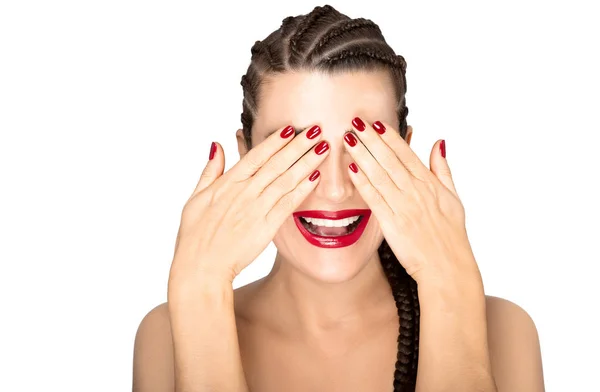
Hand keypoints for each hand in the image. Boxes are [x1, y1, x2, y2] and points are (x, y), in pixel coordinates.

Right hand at [169, 124, 329, 288]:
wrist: (201, 267)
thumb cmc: (194, 235)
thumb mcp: (196, 197)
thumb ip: (210, 170)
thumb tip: (218, 145)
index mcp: (227, 183)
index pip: (256, 155)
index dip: (275, 141)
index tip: (291, 128)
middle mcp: (245, 192)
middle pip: (277, 163)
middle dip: (298, 145)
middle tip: (317, 130)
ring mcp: (257, 209)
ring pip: (286, 180)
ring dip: (306, 162)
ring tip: (323, 148)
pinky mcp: (266, 227)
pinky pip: (288, 204)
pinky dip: (302, 189)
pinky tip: (315, 177)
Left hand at [343, 117, 477, 282]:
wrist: (447, 267)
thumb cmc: (451, 234)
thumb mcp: (453, 197)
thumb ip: (443, 168)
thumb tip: (438, 142)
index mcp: (430, 184)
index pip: (407, 154)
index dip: (390, 137)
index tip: (375, 122)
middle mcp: (416, 192)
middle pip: (390, 160)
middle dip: (371, 140)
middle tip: (355, 122)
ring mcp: (404, 207)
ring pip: (380, 175)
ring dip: (363, 155)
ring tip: (348, 139)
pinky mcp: (393, 223)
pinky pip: (375, 199)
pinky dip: (363, 183)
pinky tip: (352, 169)